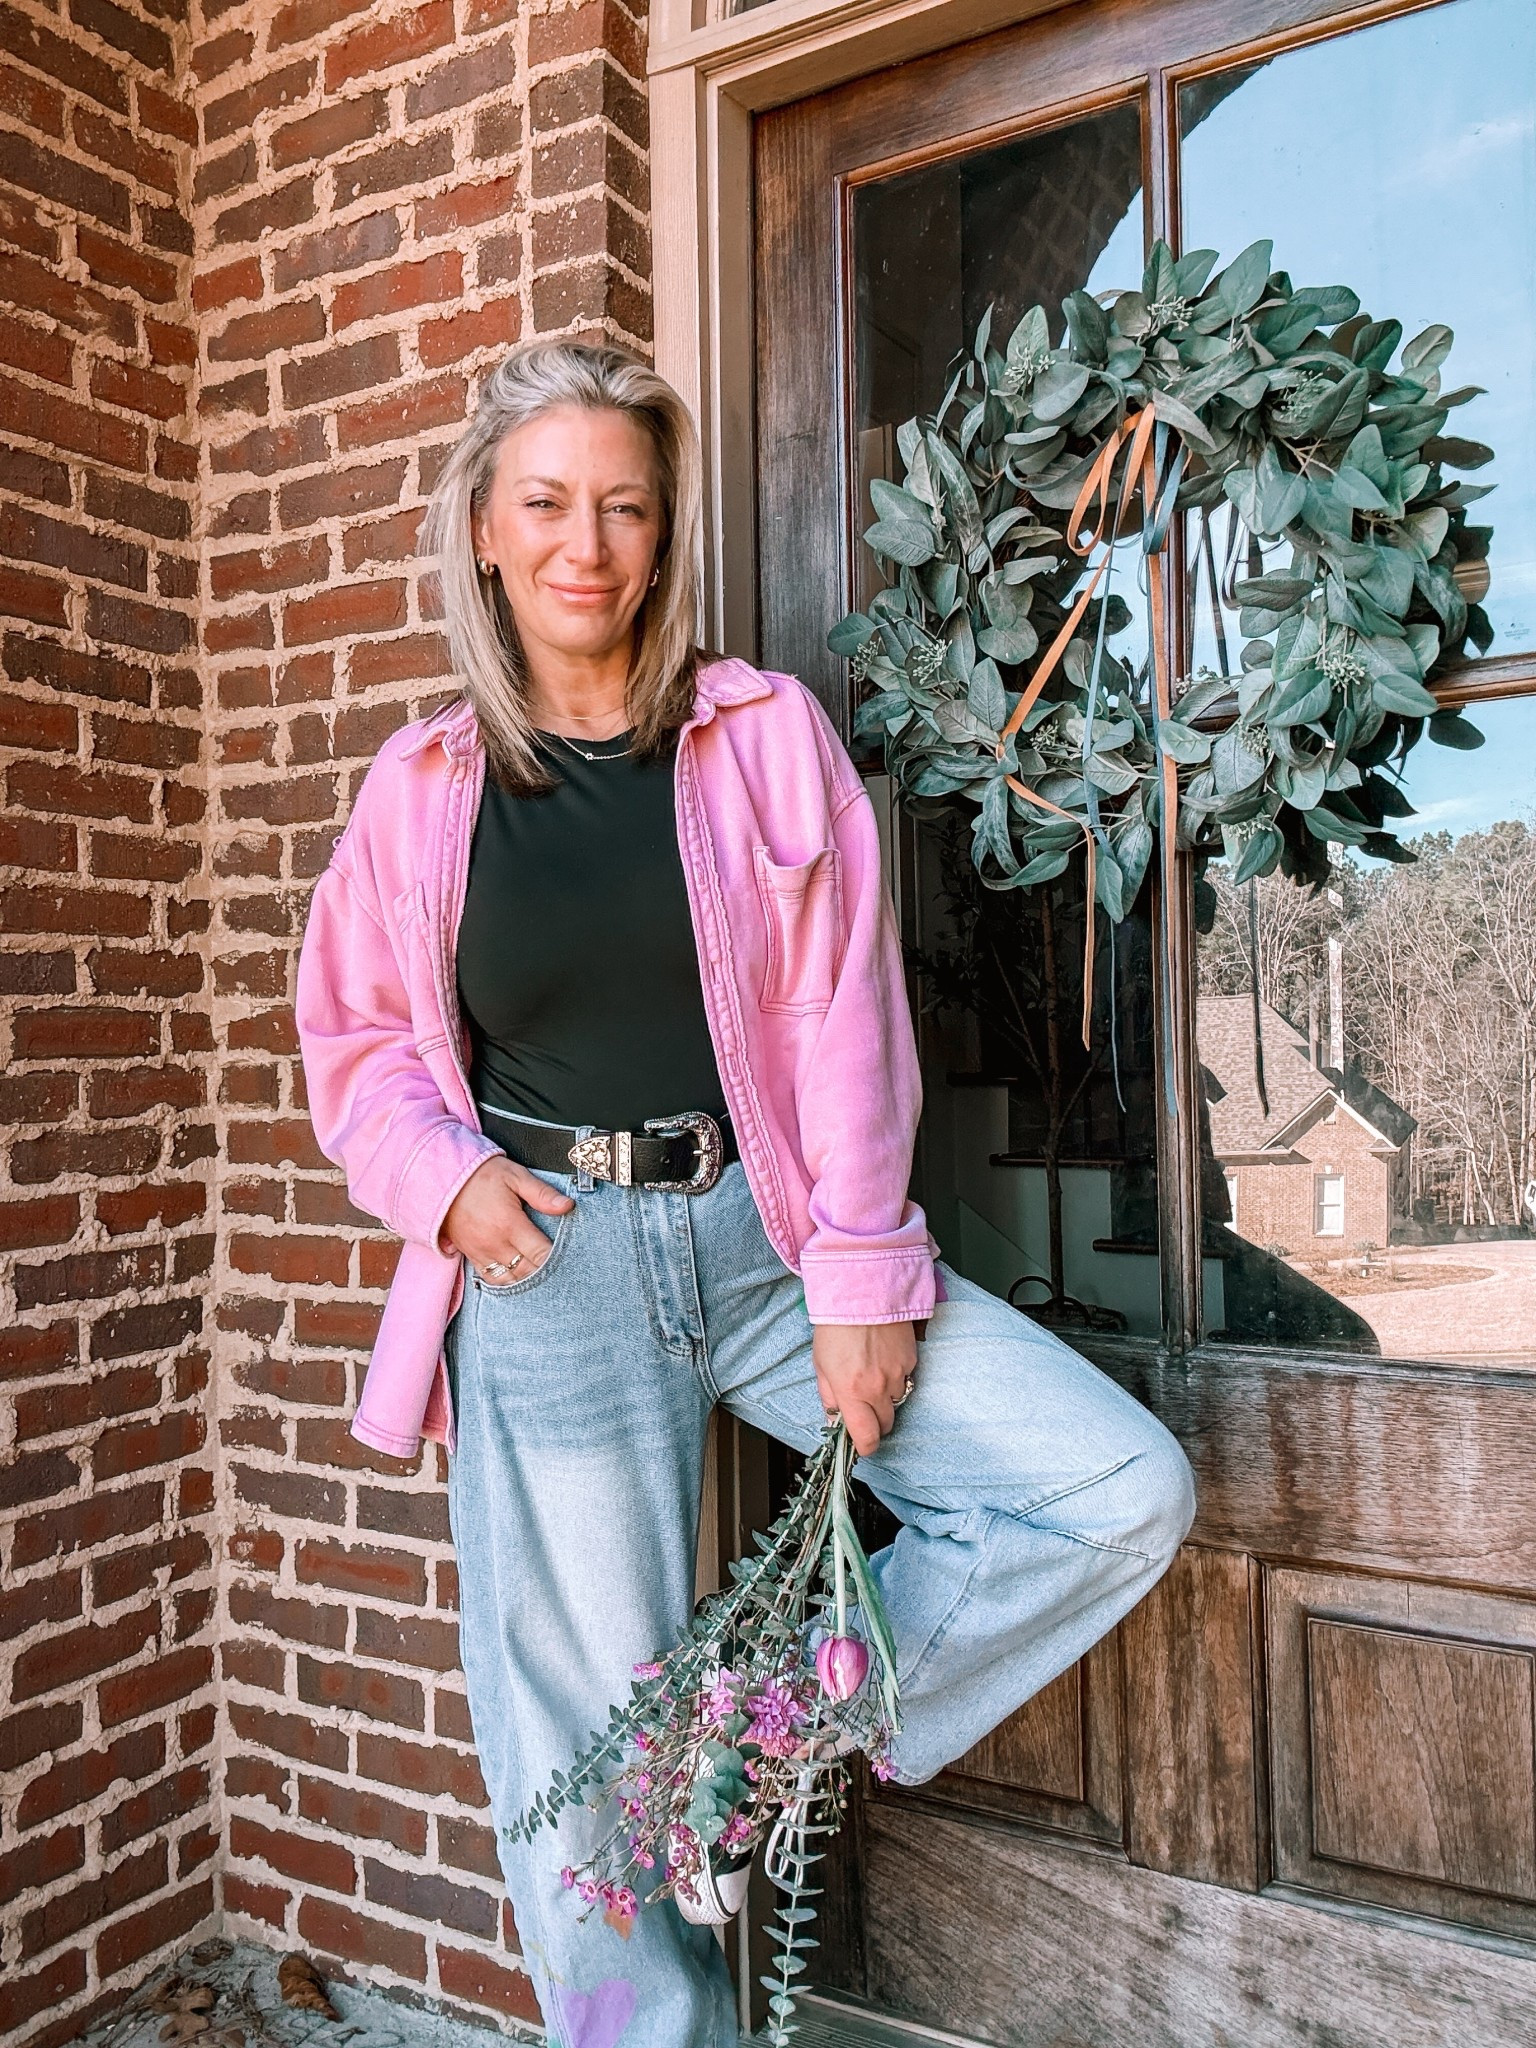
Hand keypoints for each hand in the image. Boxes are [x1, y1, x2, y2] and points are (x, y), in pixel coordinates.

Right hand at [439, 1155, 575, 1280]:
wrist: (440, 1178)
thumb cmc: (480, 1175)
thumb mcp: (514, 1176)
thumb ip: (542, 1194)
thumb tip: (567, 1205)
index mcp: (510, 1224)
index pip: (541, 1254)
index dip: (558, 1259)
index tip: (571, 1259)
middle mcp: (495, 1244)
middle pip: (528, 1271)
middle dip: (546, 1274)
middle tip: (562, 1273)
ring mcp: (481, 1252)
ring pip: (510, 1280)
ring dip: (527, 1281)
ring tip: (543, 1280)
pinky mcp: (471, 1255)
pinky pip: (491, 1279)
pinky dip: (507, 1283)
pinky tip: (519, 1279)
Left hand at [812, 1321, 917, 1456]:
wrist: (862, 1292)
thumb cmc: (835, 1326)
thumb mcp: (821, 1365)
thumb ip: (829, 1397)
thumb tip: (834, 1419)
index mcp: (852, 1392)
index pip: (866, 1438)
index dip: (865, 1447)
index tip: (861, 1444)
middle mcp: (878, 1388)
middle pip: (886, 1424)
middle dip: (875, 1421)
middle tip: (863, 1407)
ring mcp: (898, 1374)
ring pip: (897, 1401)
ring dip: (886, 1397)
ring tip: (872, 1374)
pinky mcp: (911, 1359)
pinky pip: (905, 1378)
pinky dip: (895, 1376)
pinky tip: (882, 1358)